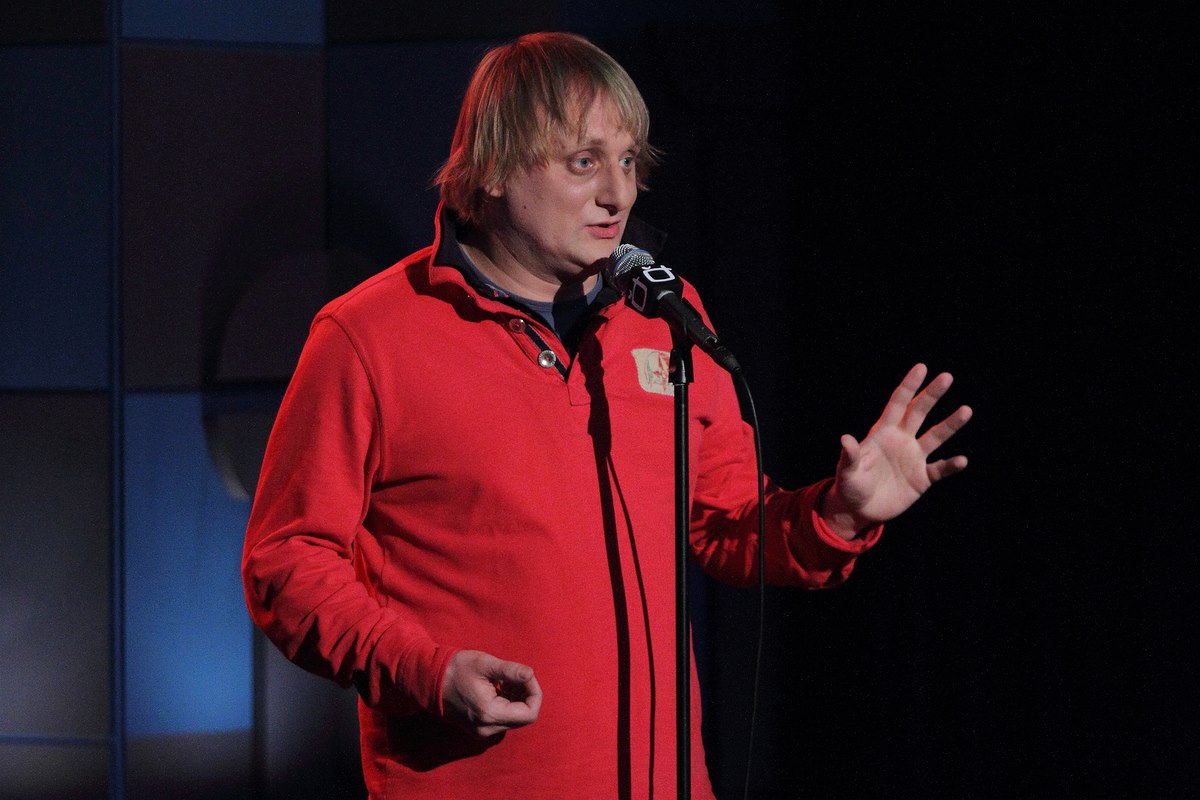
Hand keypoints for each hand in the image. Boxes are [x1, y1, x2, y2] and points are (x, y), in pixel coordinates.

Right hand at [441, 649, 542, 737]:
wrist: (429, 680)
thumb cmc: (457, 668)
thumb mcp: (485, 664)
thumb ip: (511, 671)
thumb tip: (531, 675)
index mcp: (490, 714)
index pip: (529, 714)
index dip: (534, 693)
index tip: (527, 676)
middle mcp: (487, 728)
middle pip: (523, 717)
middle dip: (525, 694)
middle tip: (515, 675)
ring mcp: (482, 731)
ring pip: (513, 718)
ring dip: (516, 698)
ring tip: (504, 679)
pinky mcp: (478, 728)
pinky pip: (502, 719)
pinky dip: (506, 703)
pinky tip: (497, 687)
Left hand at [822, 363, 972, 537]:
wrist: (859, 510)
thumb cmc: (849, 486)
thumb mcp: (847, 472)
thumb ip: (850, 456)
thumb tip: (845, 439)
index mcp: (883, 433)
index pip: (898, 404)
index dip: (909, 386)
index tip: (922, 367)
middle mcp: (902, 440)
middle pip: (919, 412)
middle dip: (932, 395)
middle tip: (947, 377)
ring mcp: (913, 458)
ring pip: (936, 437)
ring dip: (950, 425)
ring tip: (966, 410)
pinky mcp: (921, 478)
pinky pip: (940, 469)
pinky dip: (950, 466)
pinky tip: (962, 460)